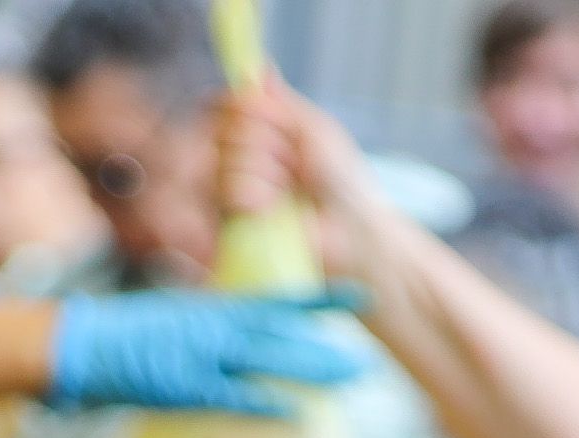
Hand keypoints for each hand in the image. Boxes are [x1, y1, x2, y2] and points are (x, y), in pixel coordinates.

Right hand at [45, 288, 358, 415]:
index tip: (359, 300)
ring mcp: (199, 354)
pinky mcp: (184, 384)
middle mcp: (212, 326)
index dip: (319, 302)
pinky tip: (296, 413)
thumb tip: (236, 349)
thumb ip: (209, 336)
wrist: (74, 345)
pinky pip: (231, 395)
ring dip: (309, 369)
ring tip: (349, 379)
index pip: (275, 305)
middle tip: (367, 362)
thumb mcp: (173, 329)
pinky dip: (264, 403)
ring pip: (267, 358)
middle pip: (281, 335)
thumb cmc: (119, 344)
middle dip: (324, 348)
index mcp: (211, 312)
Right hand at [213, 77, 383, 276]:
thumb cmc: (343, 181)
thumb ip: (282, 102)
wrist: (353, 230)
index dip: (246, 109)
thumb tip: (258, 65)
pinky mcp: (234, 222)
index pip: (226, 104)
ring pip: (228, 161)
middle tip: (296, 166)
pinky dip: (257, 196)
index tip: (279, 123)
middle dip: (269, 144)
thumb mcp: (315, 129)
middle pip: (227, 129)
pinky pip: (228, 193)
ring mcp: (235, 189)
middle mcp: (242, 156)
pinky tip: (274, 210)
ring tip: (289, 191)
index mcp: (261, 131)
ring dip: (268, 174)